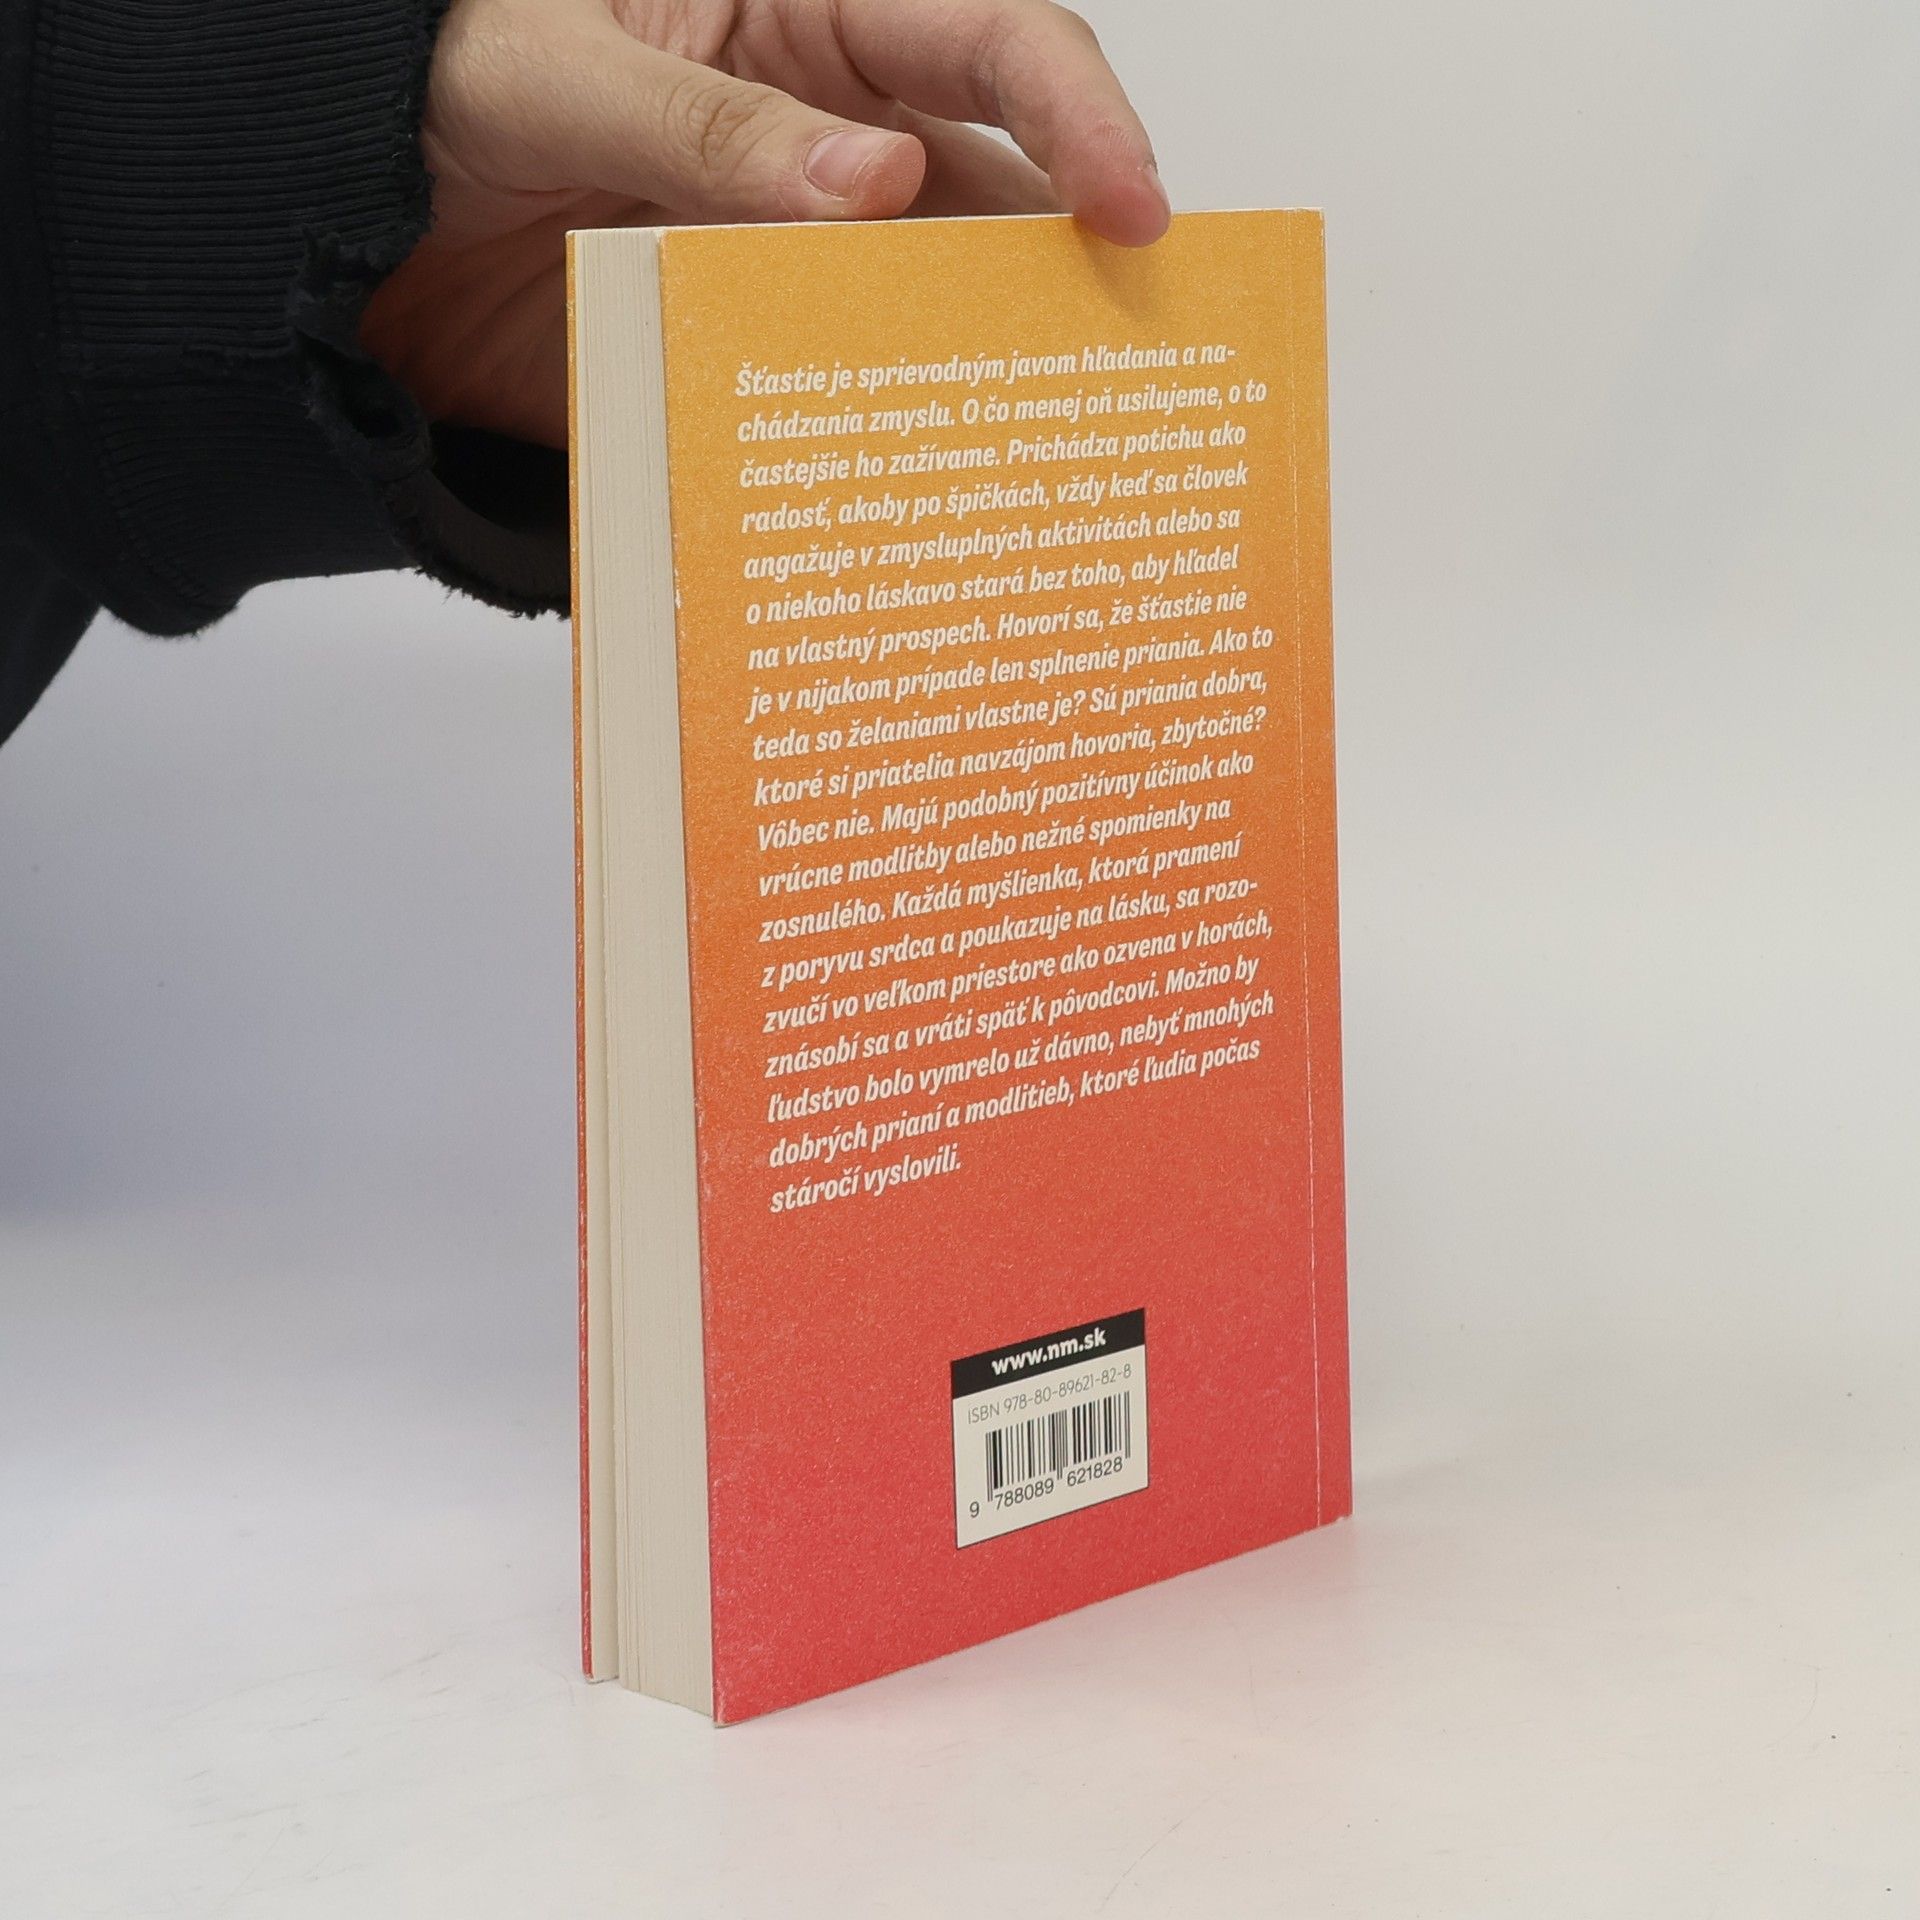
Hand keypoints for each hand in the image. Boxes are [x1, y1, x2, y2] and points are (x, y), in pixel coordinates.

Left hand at [358, 0, 1168, 449]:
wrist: (335, 233)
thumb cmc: (421, 90)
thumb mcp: (548, 74)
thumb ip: (704, 127)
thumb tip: (870, 185)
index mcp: (797, 13)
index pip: (984, 37)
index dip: (1078, 113)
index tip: (1133, 207)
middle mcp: (825, 134)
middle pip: (993, 192)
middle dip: (1065, 269)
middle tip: (1124, 367)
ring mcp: (796, 252)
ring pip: (930, 307)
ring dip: (984, 370)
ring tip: (1045, 447)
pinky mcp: (754, 350)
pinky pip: (841, 394)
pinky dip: (882, 440)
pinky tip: (919, 486)